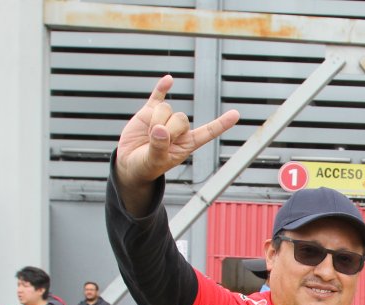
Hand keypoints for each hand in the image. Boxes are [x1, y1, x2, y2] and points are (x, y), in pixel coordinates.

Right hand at [115, 74, 238, 188]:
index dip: (221, 124)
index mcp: (187, 144)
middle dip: (168, 128)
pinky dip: (162, 87)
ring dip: (156, 120)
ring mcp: (164, 119)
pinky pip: (158, 96)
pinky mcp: (149, 112)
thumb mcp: (154, 161)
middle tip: (156, 141)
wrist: (129, 163)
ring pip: (167, 108)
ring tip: (148, 135)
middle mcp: (179, 130)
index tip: (236, 114)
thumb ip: (159, 147)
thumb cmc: (146, 166)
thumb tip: (161, 130)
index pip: (208, 132)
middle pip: (181, 118)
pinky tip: (169, 79)